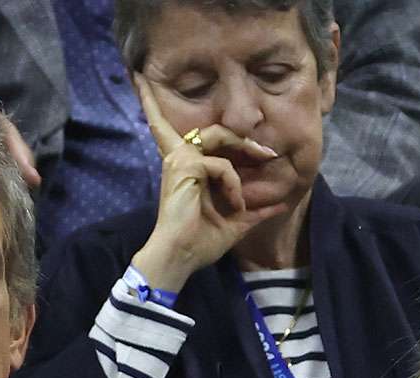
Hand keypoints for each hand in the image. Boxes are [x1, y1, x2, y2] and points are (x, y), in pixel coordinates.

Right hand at [129, 72, 286, 290]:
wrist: (180, 257)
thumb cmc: (200, 242)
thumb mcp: (235, 223)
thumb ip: (255, 209)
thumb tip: (281, 204)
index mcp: (184, 165)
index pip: (164, 127)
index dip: (151, 103)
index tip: (138, 78)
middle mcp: (178, 157)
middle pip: (218, 130)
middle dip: (246, 141)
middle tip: (269, 154)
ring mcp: (181, 159)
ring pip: (222, 140)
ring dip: (242, 166)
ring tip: (241, 200)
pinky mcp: (186, 166)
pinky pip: (223, 166)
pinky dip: (234, 187)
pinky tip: (233, 206)